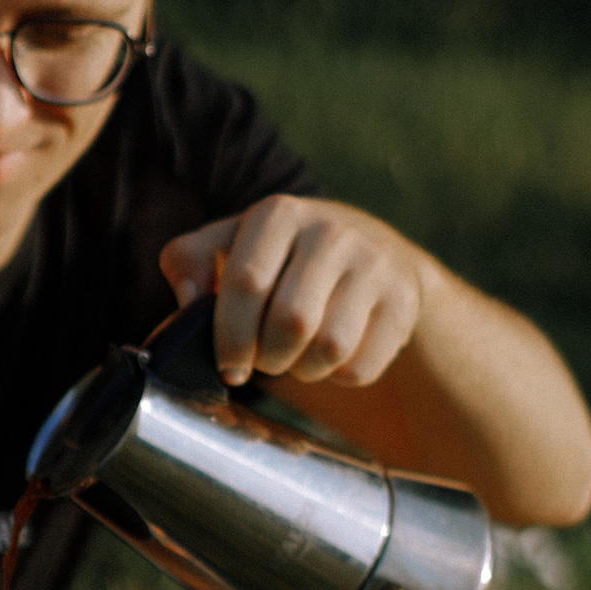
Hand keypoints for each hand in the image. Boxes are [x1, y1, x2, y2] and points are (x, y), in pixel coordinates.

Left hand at [160, 196, 427, 390]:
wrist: (374, 253)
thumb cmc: (283, 257)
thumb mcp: (232, 244)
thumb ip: (190, 260)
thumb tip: (187, 296)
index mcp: (280, 213)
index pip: (246, 284)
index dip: (229, 337)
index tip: (228, 362)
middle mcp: (332, 231)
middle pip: (290, 322)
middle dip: (268, 357)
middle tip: (265, 359)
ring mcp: (375, 264)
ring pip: (329, 349)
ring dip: (303, 369)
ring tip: (297, 356)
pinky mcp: (404, 301)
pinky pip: (360, 367)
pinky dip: (339, 376)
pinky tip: (332, 356)